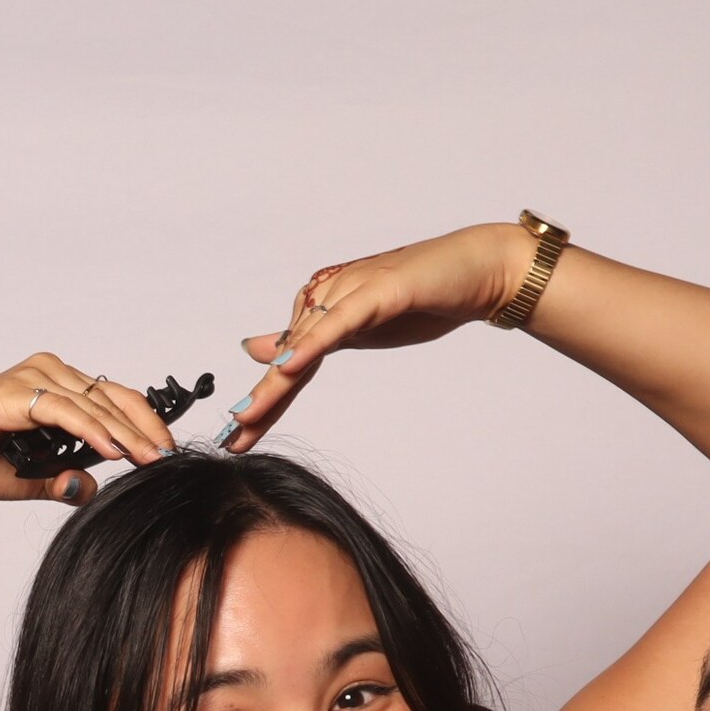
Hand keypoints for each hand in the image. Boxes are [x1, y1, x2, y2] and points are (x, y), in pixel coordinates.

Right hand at [0, 354, 179, 528]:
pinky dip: (92, 431)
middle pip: (111, 395)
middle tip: (167, 456)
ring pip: (93, 404)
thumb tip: (91, 489)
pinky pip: (65, 411)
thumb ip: (64, 478)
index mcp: (54, 385)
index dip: (144, 422)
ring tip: (147, 459)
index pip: (113, 397)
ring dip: (124, 434)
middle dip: (144, 428)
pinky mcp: (15, 394)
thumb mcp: (33, 477)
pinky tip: (112, 452)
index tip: (166, 451)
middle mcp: (46, 372)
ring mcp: (31, 377)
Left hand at [219, 223, 531, 450]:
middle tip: (231, 439)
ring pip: (305, 342)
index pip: (286, 362)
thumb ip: (310, 342)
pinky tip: (287, 366)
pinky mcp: (378, 290)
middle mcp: (328, 294)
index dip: (262, 401)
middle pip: (288, 356)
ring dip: (275, 382)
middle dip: (260, 401)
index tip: (235, 439)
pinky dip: (312, 344)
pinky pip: (339, 322)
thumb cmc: (422, 299)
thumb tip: (263, 355)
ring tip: (246, 415)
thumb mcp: (356, 329)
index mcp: (321, 306)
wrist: (478, 271)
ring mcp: (352, 290)